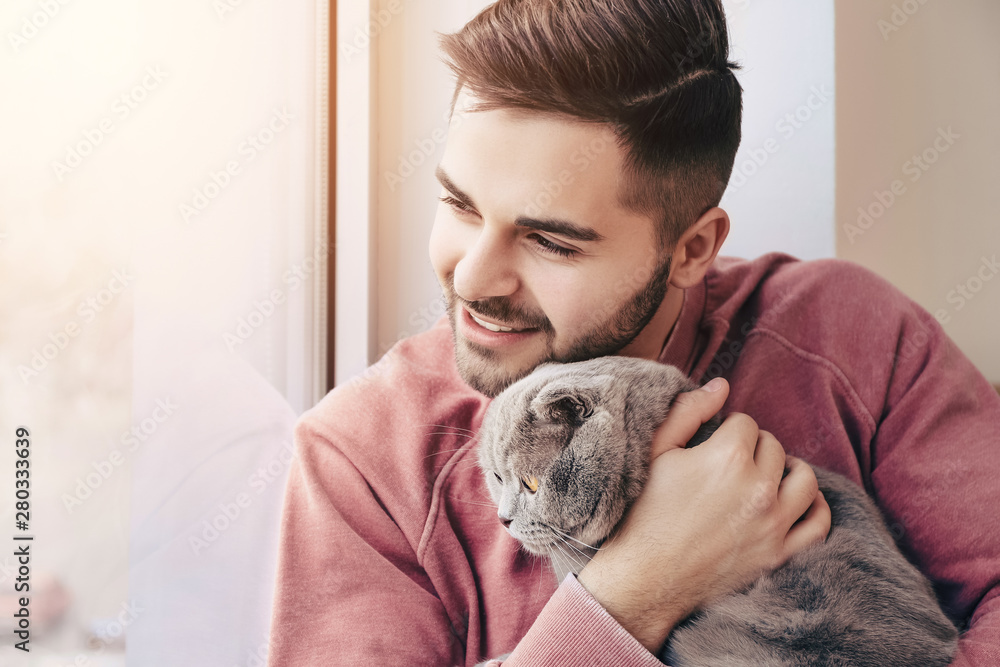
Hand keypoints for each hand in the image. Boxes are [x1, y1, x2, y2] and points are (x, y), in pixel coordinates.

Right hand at [577, 378, 830, 652]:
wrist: (644, 576)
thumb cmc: (643, 511)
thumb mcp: (656, 452)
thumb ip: (689, 411)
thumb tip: (721, 385)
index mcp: (728, 456)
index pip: (746, 424)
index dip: (727, 430)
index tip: (712, 445)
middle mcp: (759, 487)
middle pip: (774, 447)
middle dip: (754, 449)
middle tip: (730, 464)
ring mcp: (773, 523)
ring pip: (804, 479)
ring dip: (787, 471)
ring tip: (766, 476)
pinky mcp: (779, 554)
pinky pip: (819, 523)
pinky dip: (813, 507)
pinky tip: (795, 501)